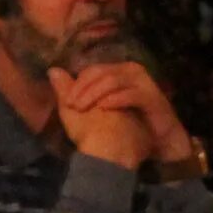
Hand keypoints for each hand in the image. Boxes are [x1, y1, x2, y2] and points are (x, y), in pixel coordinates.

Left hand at [54, 60, 191, 164]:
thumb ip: (76, 91)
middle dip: (84, 88)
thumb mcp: (95, 109)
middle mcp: (130, 72)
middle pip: (101, 72)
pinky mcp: (153, 97)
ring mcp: (143, 83)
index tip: (67, 102)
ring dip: (95, 93)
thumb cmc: (129, 126)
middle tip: (73, 106)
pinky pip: (131, 94)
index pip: (92, 70)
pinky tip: (103, 109)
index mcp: (117, 72)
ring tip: (83, 108)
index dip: (77, 84)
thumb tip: (52, 71)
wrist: (160, 142)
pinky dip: (115, 100)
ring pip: (114, 80)